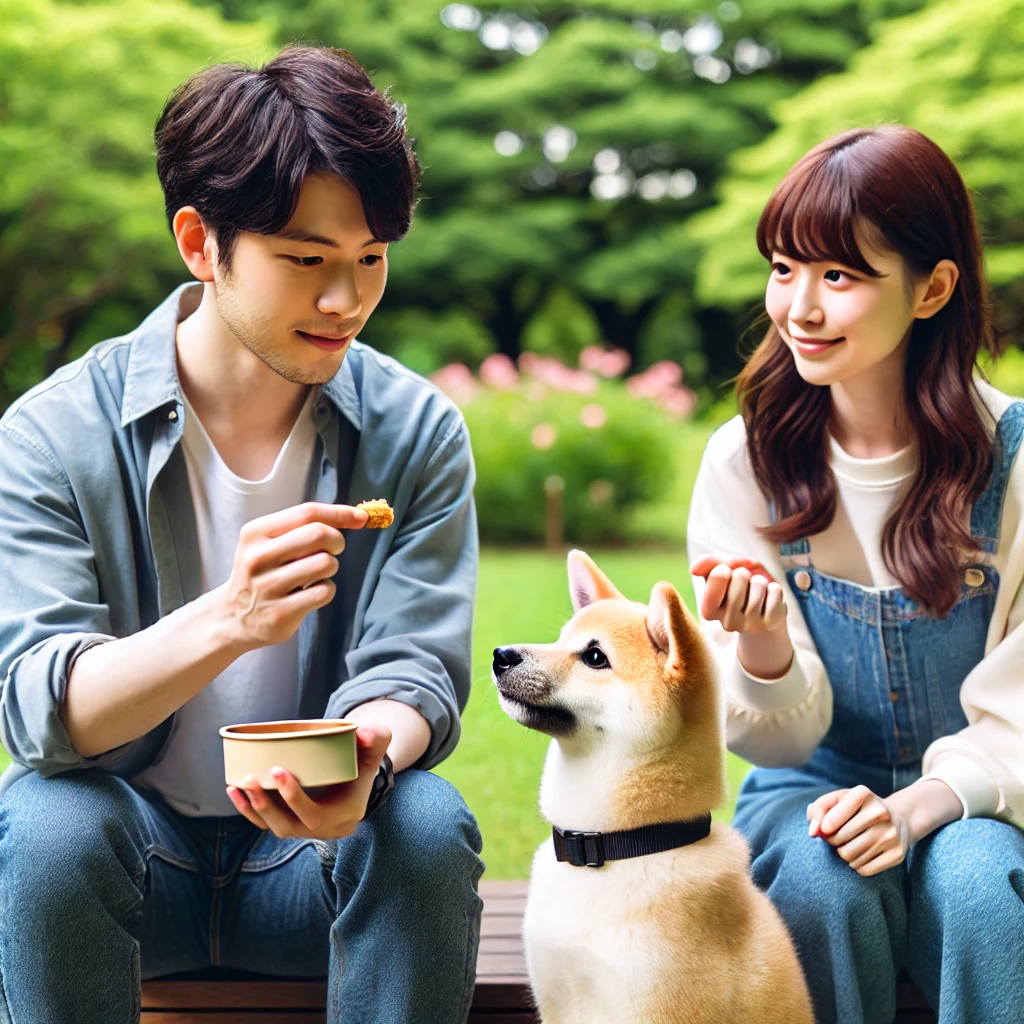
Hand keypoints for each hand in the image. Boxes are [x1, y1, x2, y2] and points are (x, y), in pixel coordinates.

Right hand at [215, 502, 367, 651]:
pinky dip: (326, 589)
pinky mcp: (281, 613)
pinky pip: (324, 591)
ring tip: (316, 573)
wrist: (232, 617)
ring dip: (331, 566)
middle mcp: (258, 558)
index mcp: (256, 533)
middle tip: (333, 549)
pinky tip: (310, 593)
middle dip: (337, 540)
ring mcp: (268, 587)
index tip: (361, 517)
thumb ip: (302, 527)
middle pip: (319, 534)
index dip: (340, 513)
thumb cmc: (261, 572)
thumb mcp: (267, 542)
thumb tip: (356, 516)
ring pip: (326, 563)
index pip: (307, 513)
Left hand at [226, 724, 391, 838]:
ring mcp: (307, 828)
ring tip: (240, 785)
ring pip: (276, 827)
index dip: (294, 799)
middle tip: (252, 779)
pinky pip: (267, 823)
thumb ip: (376, 736)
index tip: (278, 770)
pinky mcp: (293, 822)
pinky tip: (234, 792)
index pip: (315, 817)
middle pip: (289, 827)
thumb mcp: (376, 745)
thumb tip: (362, 732)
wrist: (358, 768)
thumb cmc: (365, 755)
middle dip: (267, 806)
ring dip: (254, 809)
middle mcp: (325, 829)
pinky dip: (249, 811)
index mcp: (345, 814)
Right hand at [690, 555, 786, 633]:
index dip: (725, 567)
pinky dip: (774, 589)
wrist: (764, 605)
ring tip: (756, 592)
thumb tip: (693, 569)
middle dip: (744, 573)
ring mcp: (750, 625)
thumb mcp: (722, 568)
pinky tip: (769, 598)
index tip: (726, 575)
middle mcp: (727, 623)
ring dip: (760, 581)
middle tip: (744, 585)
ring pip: (759, 585)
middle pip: (740, 577)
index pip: (719, 575)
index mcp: (708, 610)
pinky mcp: (770, 624)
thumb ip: (708, 564)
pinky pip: (776, 593)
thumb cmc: (739, 584)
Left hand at [807, 785, 910, 876]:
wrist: (899, 818)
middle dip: (832, 841)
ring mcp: (891, 834)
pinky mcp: (897, 854)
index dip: (823, 828)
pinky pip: (864, 870)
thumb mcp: (837, 800)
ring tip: (851, 844)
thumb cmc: (858, 809)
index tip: (825, 829)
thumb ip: (818, 810)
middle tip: (837, 837)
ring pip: (850, 857)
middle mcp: (880, 812)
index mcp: (862, 794)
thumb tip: (813, 831)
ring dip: (844, 854)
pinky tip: (862, 854)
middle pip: (839, 840)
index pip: (830, 819)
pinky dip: (857, 865)